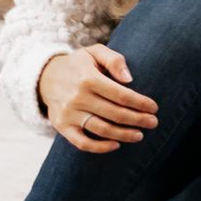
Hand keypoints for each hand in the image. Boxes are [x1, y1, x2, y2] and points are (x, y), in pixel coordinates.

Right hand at [38, 44, 158, 152]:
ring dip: (124, 134)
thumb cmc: (78, 64)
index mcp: (88, 78)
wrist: (46, 76)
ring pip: (101, 129)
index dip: (140, 103)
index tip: (154, 108)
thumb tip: (130, 79)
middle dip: (138, 119)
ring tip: (140, 135)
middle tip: (153, 122)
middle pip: (114, 113)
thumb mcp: (94, 52)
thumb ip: (114, 60)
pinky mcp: (62, 127)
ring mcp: (69, 114)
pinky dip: (100, 147)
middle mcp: (78, 97)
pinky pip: (82, 143)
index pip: (120, 94)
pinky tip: (116, 144)